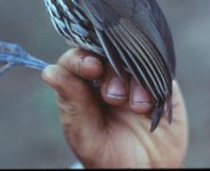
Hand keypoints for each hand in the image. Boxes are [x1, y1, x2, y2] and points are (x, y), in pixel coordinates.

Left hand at [41, 48, 187, 167]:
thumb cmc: (108, 156)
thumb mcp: (86, 135)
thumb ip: (72, 103)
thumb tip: (50, 73)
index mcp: (82, 86)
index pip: (76, 58)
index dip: (82, 59)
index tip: (91, 68)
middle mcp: (107, 76)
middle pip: (106, 53)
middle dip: (111, 72)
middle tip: (114, 97)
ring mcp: (134, 77)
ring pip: (133, 59)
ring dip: (134, 82)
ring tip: (136, 108)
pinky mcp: (159, 82)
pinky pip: (158, 71)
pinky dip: (153, 86)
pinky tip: (149, 107)